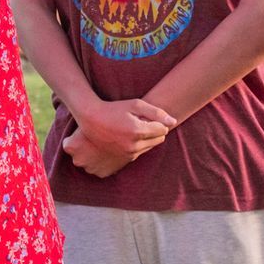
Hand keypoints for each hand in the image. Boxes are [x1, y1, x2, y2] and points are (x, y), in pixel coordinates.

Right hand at [61, 97, 177, 177]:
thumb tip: (173, 122)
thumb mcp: (135, 104)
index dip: (157, 121)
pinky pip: (140, 153)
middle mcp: (134, 145)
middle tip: (140, 121)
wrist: (90, 120)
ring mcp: (128, 154)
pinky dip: (138, 145)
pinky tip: (126, 136)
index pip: (163, 129)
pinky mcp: (123, 159)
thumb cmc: (114, 108)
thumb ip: (156, 112)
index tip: (146, 117)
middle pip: (158, 139)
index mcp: (138, 131)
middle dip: (153, 130)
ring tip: (132, 128)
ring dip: (146, 138)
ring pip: (150, 147)